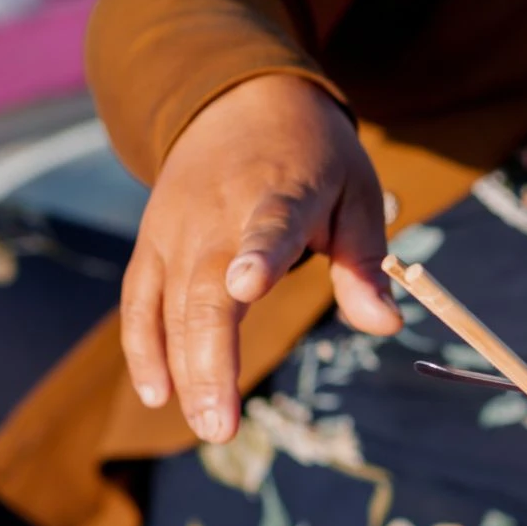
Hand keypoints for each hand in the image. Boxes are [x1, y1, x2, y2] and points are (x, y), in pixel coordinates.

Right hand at [121, 73, 400, 441]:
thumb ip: (366, 265)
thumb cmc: (313, 158)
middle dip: (211, 360)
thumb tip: (386, 326)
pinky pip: (140, 301)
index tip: (248, 284)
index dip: (258, 254)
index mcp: (279, 193)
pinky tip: (160, 395)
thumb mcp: (357, 196)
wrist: (238, 98)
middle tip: (222, 427)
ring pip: (168, 304)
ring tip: (205, 425)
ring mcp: (176, 230)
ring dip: (182, 369)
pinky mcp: (152, 243)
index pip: (269, 226)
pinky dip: (144, 347)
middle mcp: (217, 214)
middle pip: (206, 290)